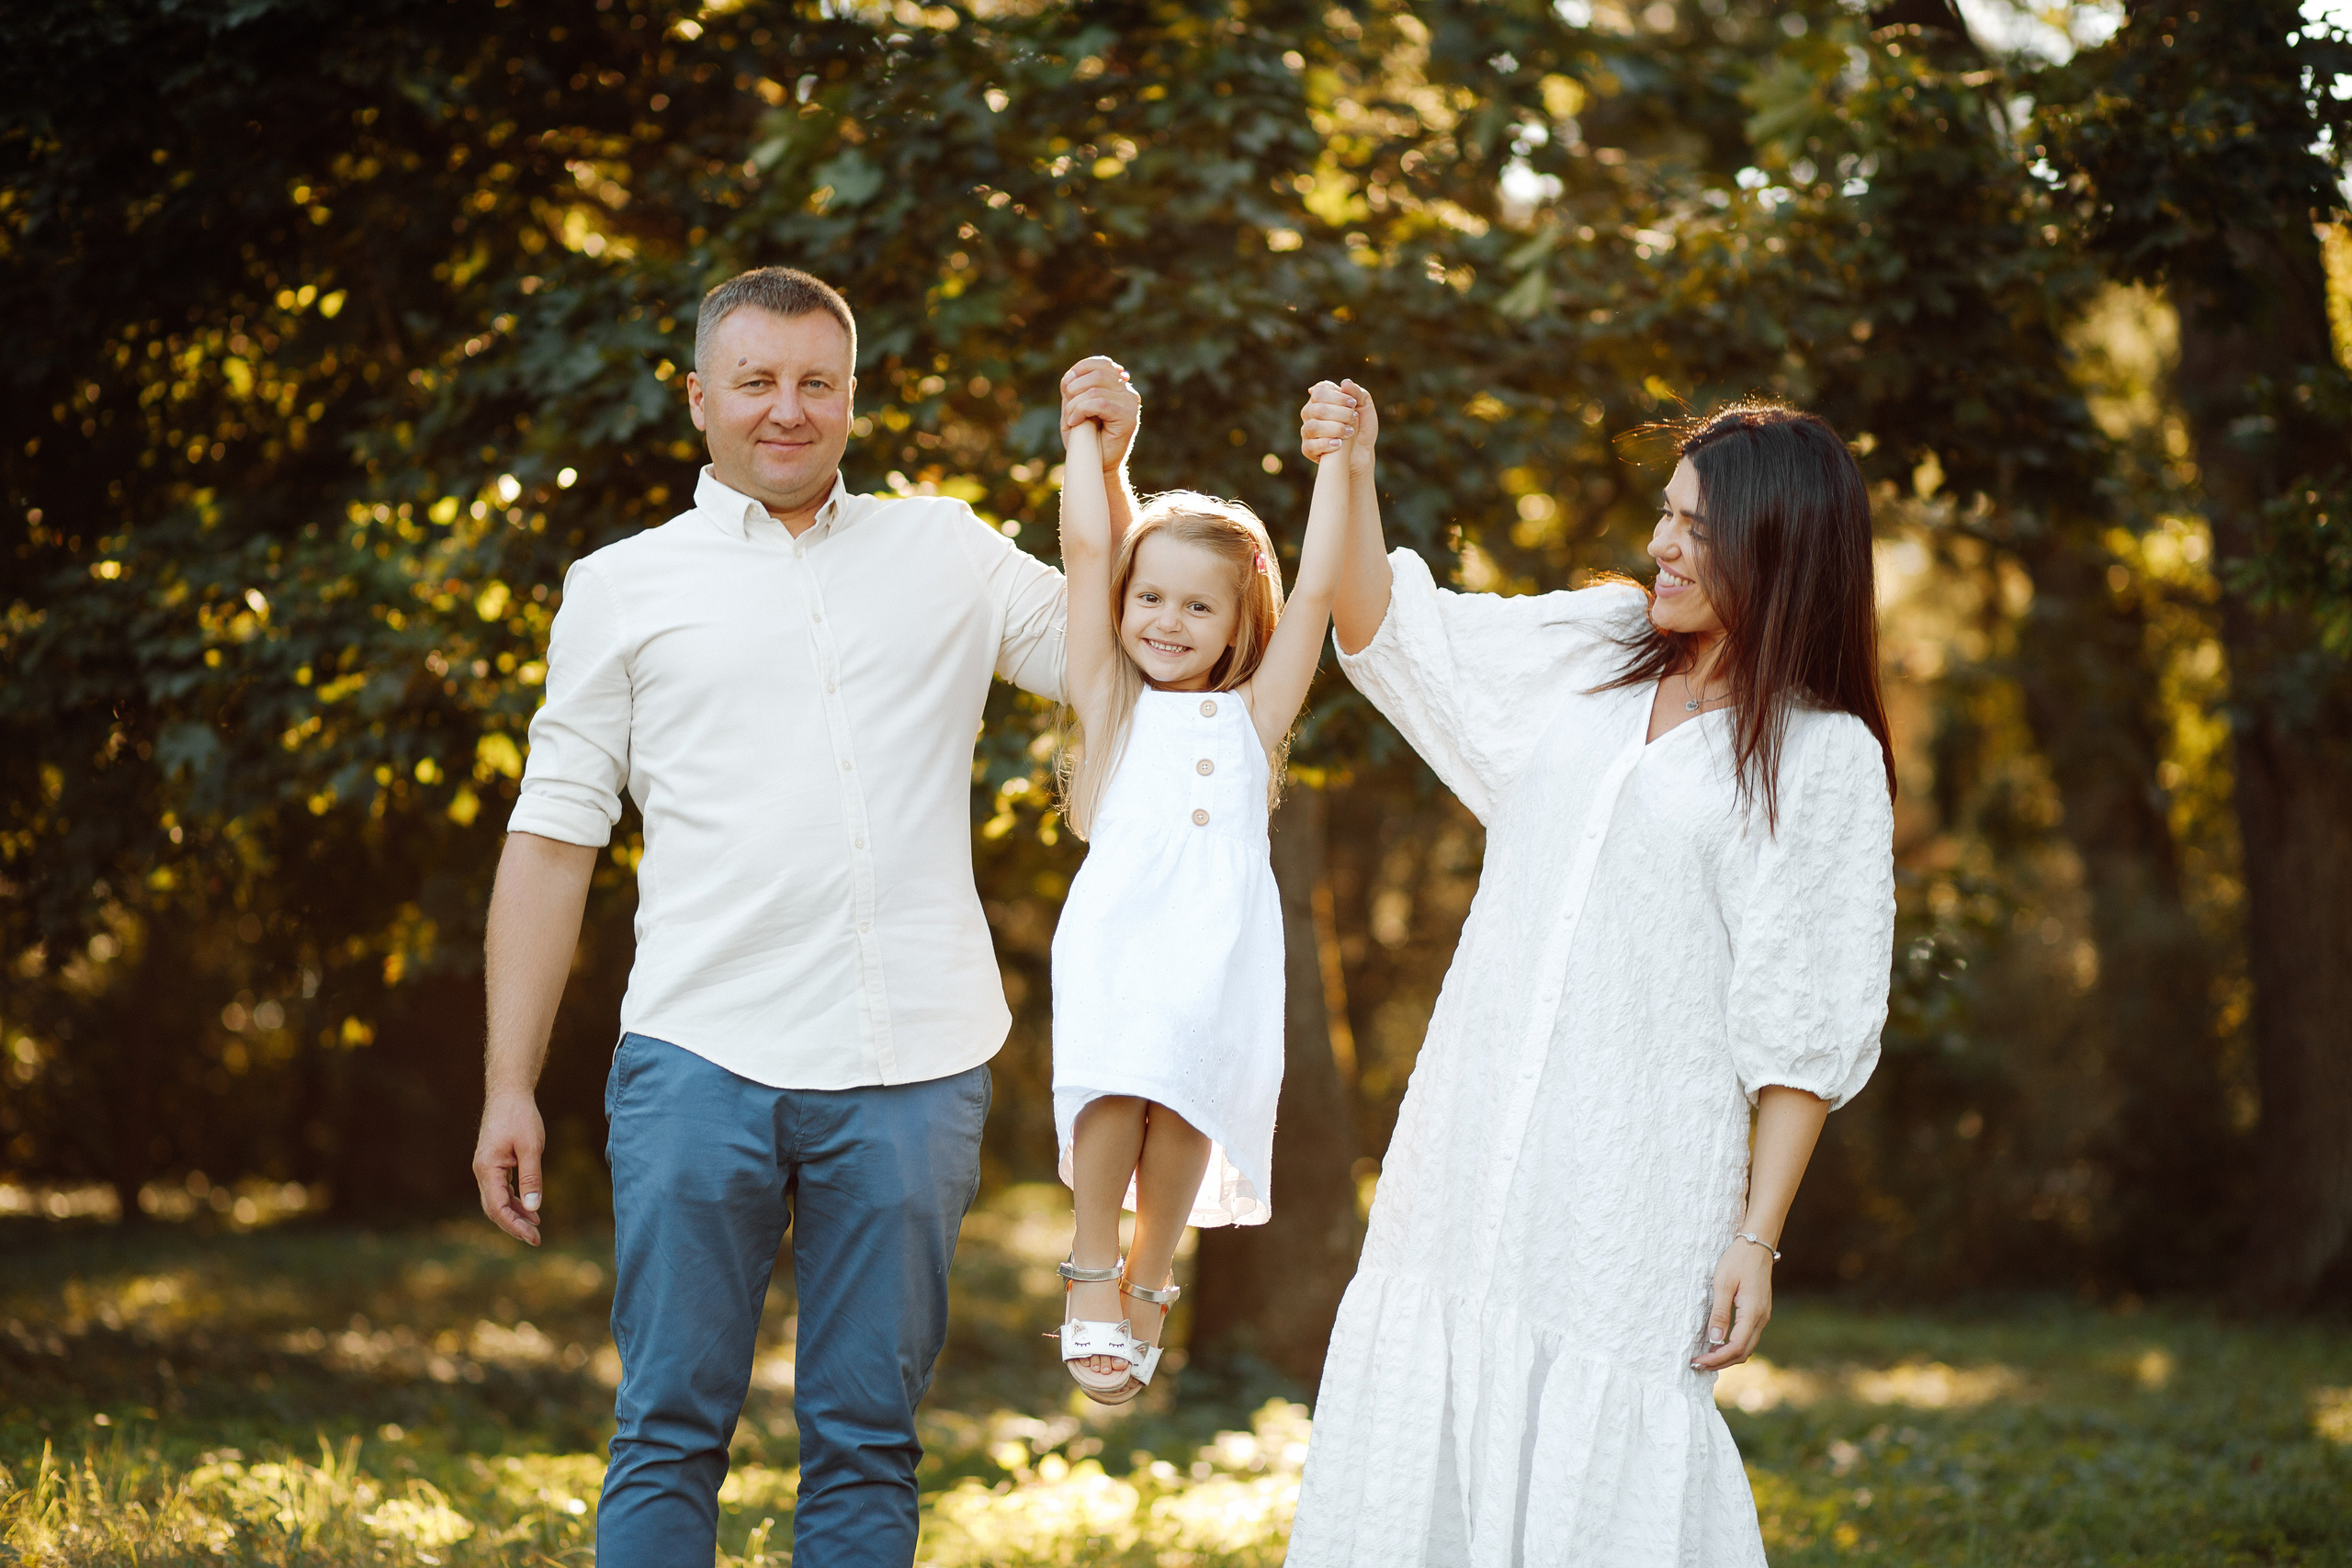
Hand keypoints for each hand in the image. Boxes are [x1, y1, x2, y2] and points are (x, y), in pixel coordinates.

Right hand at [473, 1090, 545, 1245]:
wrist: (509, 1095)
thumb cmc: (521, 1117)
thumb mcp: (531, 1147)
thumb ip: (531, 1177)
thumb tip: (533, 1208)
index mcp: (488, 1169)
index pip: (498, 1207)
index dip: (515, 1226)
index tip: (534, 1238)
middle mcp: (482, 1172)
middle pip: (494, 1209)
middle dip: (514, 1225)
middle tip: (536, 1239)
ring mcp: (486, 1169)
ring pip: (497, 1201)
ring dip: (515, 1215)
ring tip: (535, 1226)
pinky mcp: (493, 1165)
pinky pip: (501, 1190)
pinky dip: (515, 1201)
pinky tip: (530, 1208)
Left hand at [1060, 356, 1141, 471]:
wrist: (1096, 466)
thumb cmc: (1085, 439)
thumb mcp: (1074, 408)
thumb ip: (1073, 389)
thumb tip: (1071, 375)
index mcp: (1118, 386)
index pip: (1102, 363)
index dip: (1081, 368)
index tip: (1067, 386)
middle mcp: (1127, 392)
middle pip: (1097, 373)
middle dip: (1074, 389)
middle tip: (1067, 409)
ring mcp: (1130, 404)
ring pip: (1095, 390)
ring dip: (1074, 405)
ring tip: (1070, 420)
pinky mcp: (1129, 418)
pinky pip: (1100, 403)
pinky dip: (1081, 411)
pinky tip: (1075, 423)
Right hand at [1300, 378, 1377, 474]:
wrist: (1363, 451)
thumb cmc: (1361, 426)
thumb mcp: (1364, 406)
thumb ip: (1356, 392)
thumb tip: (1344, 382)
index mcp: (1320, 400)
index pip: (1320, 393)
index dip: (1337, 397)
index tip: (1353, 403)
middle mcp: (1310, 414)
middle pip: (1317, 409)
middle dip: (1339, 413)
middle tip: (1353, 418)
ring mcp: (1307, 431)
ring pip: (1313, 427)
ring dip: (1334, 428)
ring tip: (1350, 432)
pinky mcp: (1307, 449)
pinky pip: (1310, 446)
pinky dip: (1326, 444)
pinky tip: (1338, 444)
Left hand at [1691, 1234, 1773, 1369]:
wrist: (1757, 1245)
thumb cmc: (1737, 1260)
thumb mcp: (1722, 1284)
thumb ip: (1719, 1313)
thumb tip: (1714, 1340)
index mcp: (1753, 1313)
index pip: (1735, 1347)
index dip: (1716, 1358)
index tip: (1697, 1361)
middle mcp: (1761, 1319)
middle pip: (1742, 1353)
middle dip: (1720, 1363)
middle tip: (1697, 1364)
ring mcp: (1762, 1316)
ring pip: (1746, 1347)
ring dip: (1727, 1357)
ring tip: (1705, 1358)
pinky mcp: (1759, 1313)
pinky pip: (1747, 1337)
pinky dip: (1733, 1347)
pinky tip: (1718, 1345)